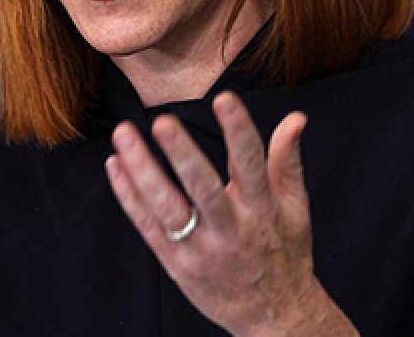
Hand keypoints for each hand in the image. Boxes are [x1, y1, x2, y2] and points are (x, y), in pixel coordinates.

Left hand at [104, 92, 357, 336]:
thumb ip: (288, 159)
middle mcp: (231, 230)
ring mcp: (200, 249)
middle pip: (202, 189)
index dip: (239, 130)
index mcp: (262, 210)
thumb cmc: (285, 253)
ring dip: (142, 171)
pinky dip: (129, 196)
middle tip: (162, 121)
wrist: (275, 316)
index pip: (251, 164)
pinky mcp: (177, 264)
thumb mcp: (296, 206)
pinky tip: (116, 166)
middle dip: (182, 154)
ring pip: (166, 208)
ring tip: (123, 136)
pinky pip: (147, 227)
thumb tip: (297, 117)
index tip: (225, 98)